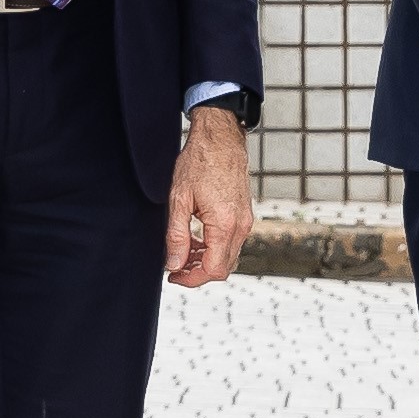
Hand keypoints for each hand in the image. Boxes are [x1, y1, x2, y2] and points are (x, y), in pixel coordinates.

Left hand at [167, 105, 255, 289]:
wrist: (220, 138)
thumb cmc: (199, 162)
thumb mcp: (179, 200)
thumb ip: (176, 236)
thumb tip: (174, 264)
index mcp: (224, 224)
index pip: (213, 270)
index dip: (191, 279)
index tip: (173, 276)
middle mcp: (240, 226)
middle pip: (223, 268)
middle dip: (198, 273)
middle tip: (175, 265)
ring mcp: (245, 220)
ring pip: (228, 256)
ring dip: (206, 260)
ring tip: (183, 250)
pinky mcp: (244, 215)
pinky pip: (232, 242)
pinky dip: (215, 247)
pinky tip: (197, 237)